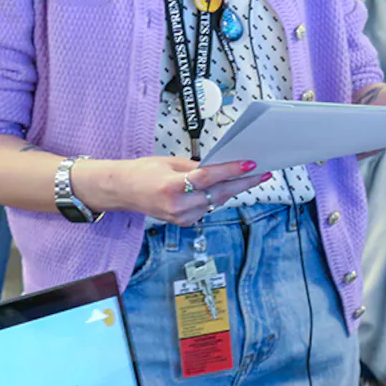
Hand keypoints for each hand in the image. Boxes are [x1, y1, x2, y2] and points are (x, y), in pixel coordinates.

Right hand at [74, 156, 271, 227]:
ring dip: (232, 190)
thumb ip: (196, 167)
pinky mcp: (183, 223)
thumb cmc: (142, 172)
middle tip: (262, 173)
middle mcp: (177, 206)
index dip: (232, 171)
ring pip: (216, 203)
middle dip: (243, 183)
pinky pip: (207, 209)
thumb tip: (221, 167)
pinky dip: (217, 198)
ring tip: (249, 178)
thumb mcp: (169, 162)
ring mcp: (180, 217)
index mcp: (172, 186)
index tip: (250, 164)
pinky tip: (225, 189)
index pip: (209, 178)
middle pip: (219, 193)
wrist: (122, 191)